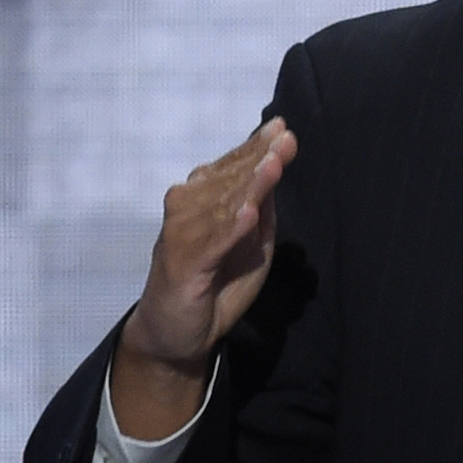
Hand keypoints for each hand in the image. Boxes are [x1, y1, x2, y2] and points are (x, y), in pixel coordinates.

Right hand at [110, 118, 298, 438]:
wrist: (177, 334)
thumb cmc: (217, 281)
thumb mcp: (251, 241)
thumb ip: (262, 206)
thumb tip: (276, 163)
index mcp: (204, 200)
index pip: (233, 168)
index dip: (257, 147)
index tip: (282, 128)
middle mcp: (188, 210)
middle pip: (230, 179)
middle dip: (259, 157)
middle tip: (285, 138)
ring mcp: (183, 237)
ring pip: (222, 205)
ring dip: (249, 186)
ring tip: (273, 165)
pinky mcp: (183, 267)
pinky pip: (211, 244)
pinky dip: (230, 229)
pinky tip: (248, 214)